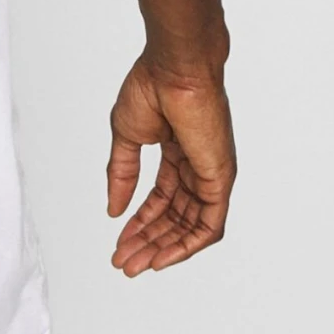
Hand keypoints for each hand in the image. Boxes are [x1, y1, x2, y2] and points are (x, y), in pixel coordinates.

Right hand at [107, 53, 233, 275]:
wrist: (173, 69)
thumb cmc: (152, 87)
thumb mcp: (126, 136)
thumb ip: (122, 174)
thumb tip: (113, 209)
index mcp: (177, 153)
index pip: (161, 199)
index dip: (139, 222)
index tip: (118, 242)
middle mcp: (197, 167)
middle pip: (174, 217)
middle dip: (147, 241)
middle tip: (123, 261)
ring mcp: (210, 174)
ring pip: (190, 226)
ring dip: (162, 249)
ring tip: (135, 264)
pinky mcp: (220, 179)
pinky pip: (209, 225)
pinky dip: (187, 246)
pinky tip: (162, 258)